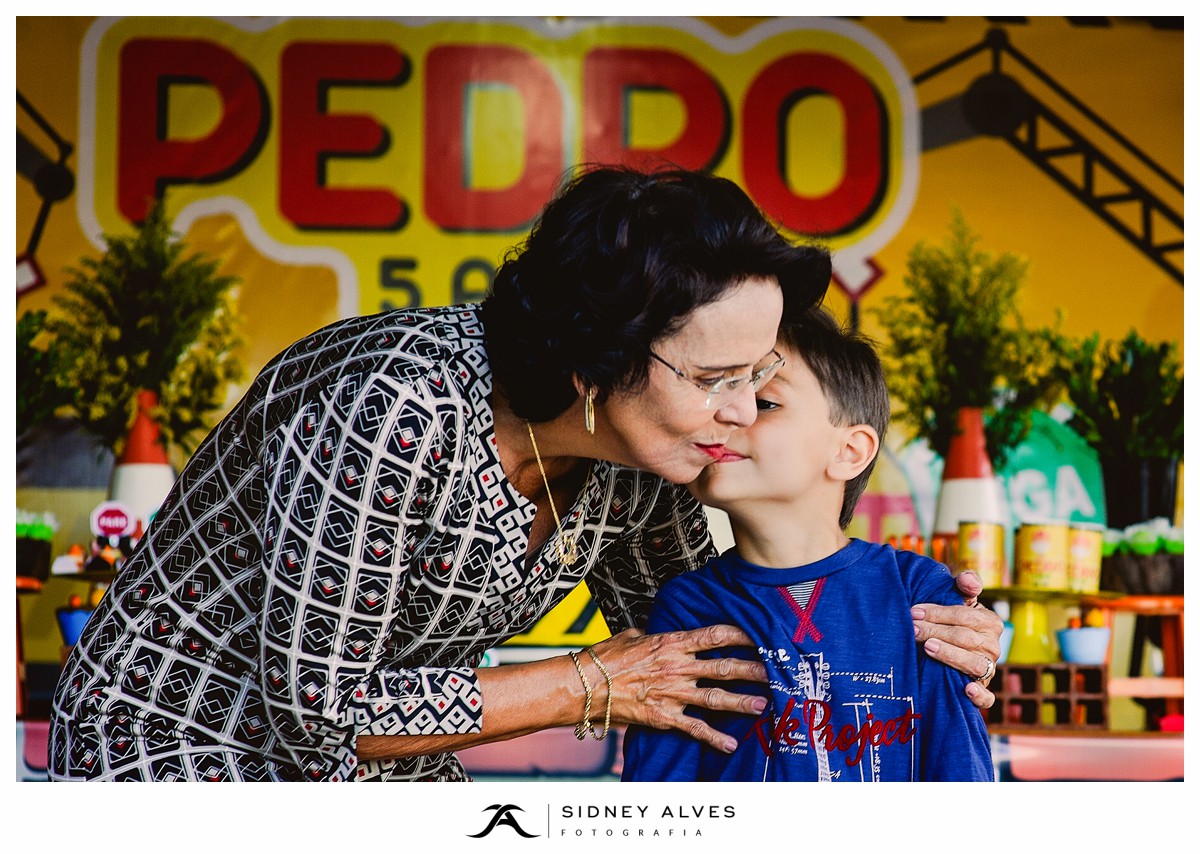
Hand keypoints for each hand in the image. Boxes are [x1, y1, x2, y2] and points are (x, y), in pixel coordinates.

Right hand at [588, 625, 767, 752]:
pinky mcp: (664, 717)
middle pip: (724, 667)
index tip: (758, 635)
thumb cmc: (603, 659)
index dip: (739, 634)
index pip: (714, 635)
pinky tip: (732, 744)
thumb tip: (651, 634)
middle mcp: (677, 667)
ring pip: (716, 698)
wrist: (583, 686)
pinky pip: (696, 729)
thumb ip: (648, 636)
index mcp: (671, 643)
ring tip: (764, 705)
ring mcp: (673, 693)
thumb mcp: (629, 636)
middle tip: (774, 672)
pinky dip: (715, 738)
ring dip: (743, 702)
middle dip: (752, 669)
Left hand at [912, 572, 1002, 710]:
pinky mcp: (983, 692)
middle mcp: (993, 646)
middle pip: (965, 638)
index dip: (939, 613)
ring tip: (928, 648)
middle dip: (936, 631)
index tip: (914, 611)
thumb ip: (964, 587)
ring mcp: (989, 670)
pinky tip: (965, 688)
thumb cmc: (952, 622)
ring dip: (950, 655)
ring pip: (973, 663)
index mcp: (990, 622)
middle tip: (912, 629)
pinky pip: (986, 698)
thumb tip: (967, 579)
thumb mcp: (959, 602)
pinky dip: (978, 695)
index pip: (965, 616)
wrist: (952, 652)